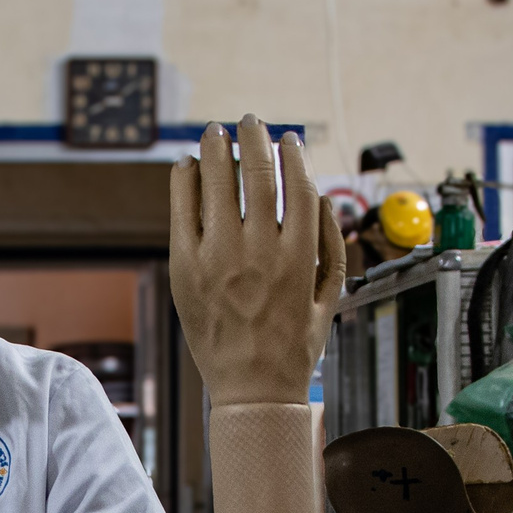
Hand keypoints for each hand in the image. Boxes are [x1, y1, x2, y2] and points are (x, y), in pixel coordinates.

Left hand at [168, 116, 347, 407]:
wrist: (252, 391)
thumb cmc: (294, 345)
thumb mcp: (330, 296)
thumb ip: (330, 243)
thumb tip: (320, 195)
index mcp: (299, 256)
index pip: (297, 184)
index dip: (292, 154)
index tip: (287, 139)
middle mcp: (259, 252)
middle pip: (257, 174)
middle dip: (254, 138)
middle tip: (249, 122)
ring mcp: (218, 258)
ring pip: (217, 182)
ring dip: (217, 148)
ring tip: (216, 133)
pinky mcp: (184, 268)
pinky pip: (182, 209)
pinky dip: (184, 181)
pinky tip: (189, 167)